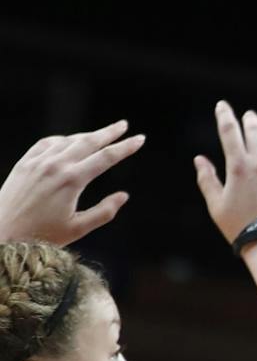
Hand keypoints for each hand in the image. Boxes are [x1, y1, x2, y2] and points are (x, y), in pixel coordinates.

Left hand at [0, 121, 142, 244]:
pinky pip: (46, 144)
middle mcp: (55, 166)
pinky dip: (62, 140)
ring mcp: (37, 162)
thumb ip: (104, 212)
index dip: (125, 147)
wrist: (2, 232)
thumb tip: (123, 196)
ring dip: (87, 136)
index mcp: (72, 181)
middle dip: (109, 132)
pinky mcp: (24, 164)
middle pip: (88, 142)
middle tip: (123, 125)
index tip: (139, 139)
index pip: (106, 158)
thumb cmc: (41, 235)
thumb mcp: (78, 228)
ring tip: (100, 135)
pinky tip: (68, 142)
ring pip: (68, 141)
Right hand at [194, 101, 256, 244]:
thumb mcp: (216, 204)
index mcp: (238, 167)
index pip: (229, 131)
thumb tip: (199, 159)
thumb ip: (207, 179)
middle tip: (248, 115)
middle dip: (249, 119)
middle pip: (255, 130)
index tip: (222, 106)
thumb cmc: (239, 225)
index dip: (225, 115)